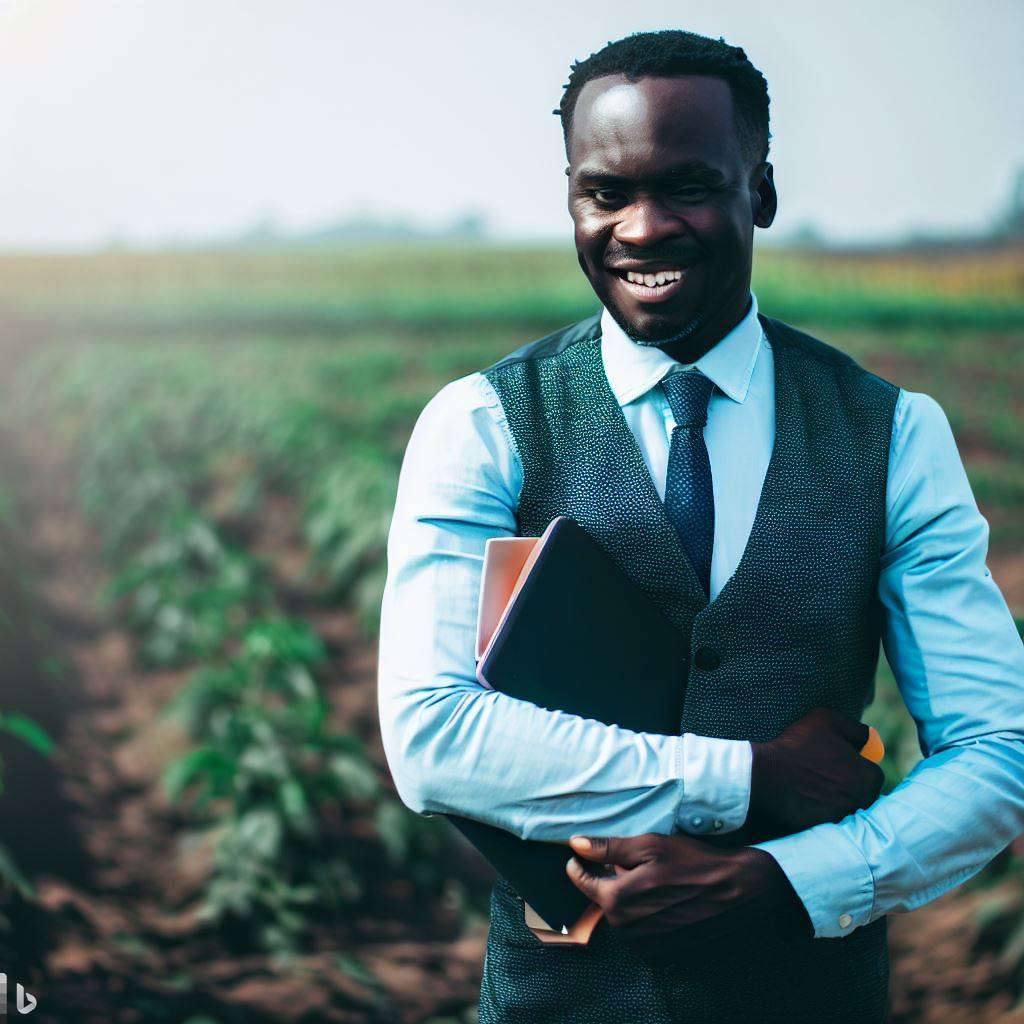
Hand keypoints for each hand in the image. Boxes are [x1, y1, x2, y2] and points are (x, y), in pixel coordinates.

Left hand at [565, 833, 811, 965]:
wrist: (739, 892)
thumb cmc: (695, 863)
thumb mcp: (650, 845)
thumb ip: (608, 847)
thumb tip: (575, 844)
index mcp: (618, 899)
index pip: (582, 882)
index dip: (579, 867)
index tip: (579, 858)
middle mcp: (626, 929)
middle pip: (604, 900)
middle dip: (613, 882)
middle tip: (636, 866)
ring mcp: (644, 946)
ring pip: (622, 918)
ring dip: (630, 901)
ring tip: (656, 884)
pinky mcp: (662, 955)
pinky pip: (640, 935)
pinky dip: (645, 919)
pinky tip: (665, 903)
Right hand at [750, 707, 884, 831]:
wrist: (767, 775)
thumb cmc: (798, 745)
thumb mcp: (828, 721)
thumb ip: (856, 729)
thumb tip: (869, 737)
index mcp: (867, 777)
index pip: (874, 773)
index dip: (858, 763)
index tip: (840, 757)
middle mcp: (860, 801)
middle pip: (863, 792)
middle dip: (851, 782)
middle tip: (828, 770)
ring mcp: (842, 817)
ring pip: (846, 805)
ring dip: (836, 795)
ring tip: (814, 782)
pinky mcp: (823, 827)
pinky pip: (828, 816)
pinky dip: (820, 807)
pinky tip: (804, 794)